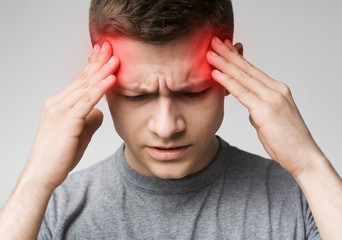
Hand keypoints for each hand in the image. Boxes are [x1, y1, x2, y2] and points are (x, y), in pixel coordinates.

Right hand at [23, 42, 118, 190]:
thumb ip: (89, 119)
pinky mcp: (67, 121)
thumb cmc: (60, 155)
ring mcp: (61, 110)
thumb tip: (100, 112)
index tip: (105, 54)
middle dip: (98, 62)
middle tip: (111, 47)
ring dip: (102, 71)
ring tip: (116, 58)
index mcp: (60, 104)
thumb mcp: (79, 133)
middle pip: (83, 78)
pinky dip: (100, 89)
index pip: (79, 81)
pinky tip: (111, 79)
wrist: (43, 174)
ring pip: (85, 86)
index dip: (93, 66)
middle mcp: (58, 102)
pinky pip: (86, 101)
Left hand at [206, 36, 322, 177]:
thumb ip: (259, 108)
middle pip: (247, 68)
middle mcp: (275, 89)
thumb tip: (249, 106)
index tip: (224, 48)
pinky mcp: (266, 109)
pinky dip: (227, 82)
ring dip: (224, 63)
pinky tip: (216, 73)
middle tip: (214, 41)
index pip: (252, 70)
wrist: (303, 156)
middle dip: (228, 54)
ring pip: (243, 77)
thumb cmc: (286, 140)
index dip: (236, 58)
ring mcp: (271, 98)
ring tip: (210, 52)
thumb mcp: (269, 118)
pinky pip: (242, 92)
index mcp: (277, 90)